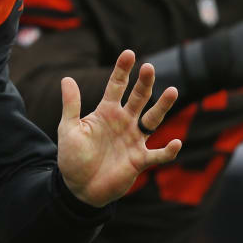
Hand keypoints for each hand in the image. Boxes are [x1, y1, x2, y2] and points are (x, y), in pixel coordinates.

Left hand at [57, 50, 181, 206]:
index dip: (123, 71)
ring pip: (153, 120)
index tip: (129, 54)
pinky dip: (168, 151)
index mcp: (106, 112)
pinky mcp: (139, 160)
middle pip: (138, 98)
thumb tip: (66, 78)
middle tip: (149, 68)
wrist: (79, 188)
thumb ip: (71, 105)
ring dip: (163, 106)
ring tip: (173, 90)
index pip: (116, 86)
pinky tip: (176, 143)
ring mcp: (133, 140)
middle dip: (144, 83)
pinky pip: (158, 154)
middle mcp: (123, 122)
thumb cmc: (73, 157)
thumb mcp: (69, 128)